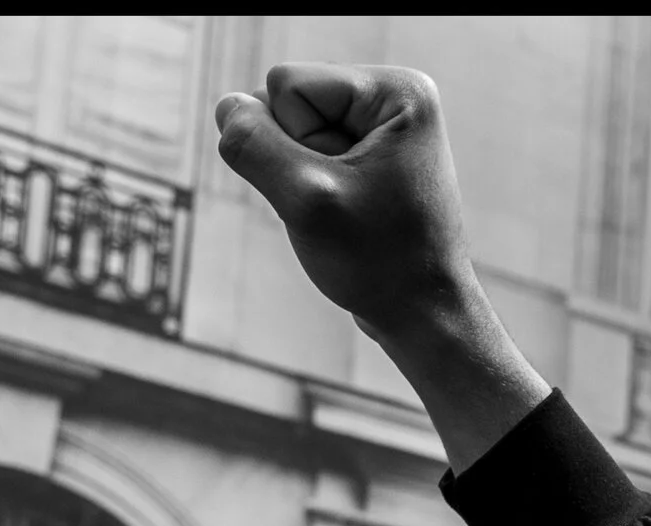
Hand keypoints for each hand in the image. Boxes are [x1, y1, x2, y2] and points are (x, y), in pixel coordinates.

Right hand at [214, 64, 476, 341]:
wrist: (423, 317)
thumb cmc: (380, 263)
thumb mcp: (304, 198)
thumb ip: (253, 143)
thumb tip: (227, 107)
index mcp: (399, 91)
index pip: (286, 84)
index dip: (294, 142)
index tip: (343, 188)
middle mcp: (395, 100)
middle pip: (287, 103)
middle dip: (297, 159)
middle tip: (345, 205)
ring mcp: (382, 128)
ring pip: (289, 133)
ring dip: (299, 178)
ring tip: (348, 213)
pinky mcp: (368, 157)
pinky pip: (304, 156)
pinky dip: (308, 190)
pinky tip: (345, 217)